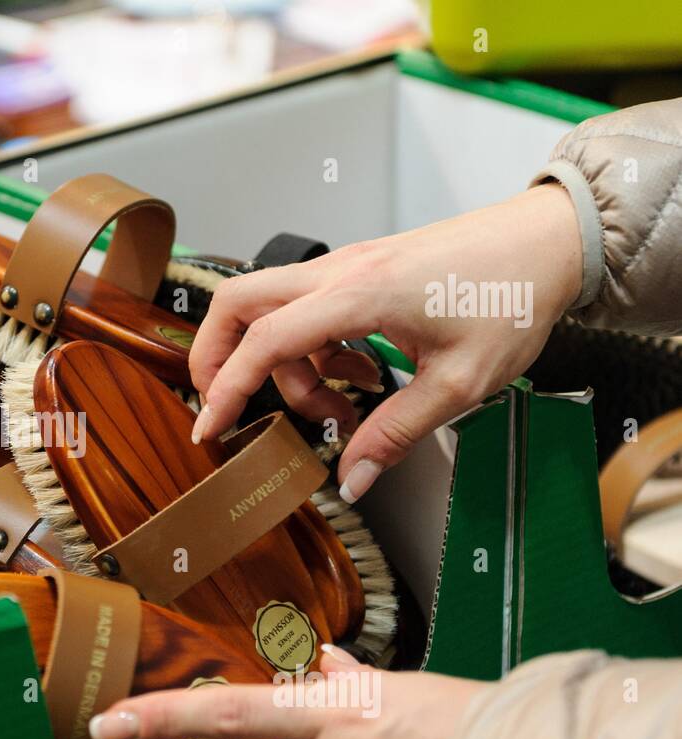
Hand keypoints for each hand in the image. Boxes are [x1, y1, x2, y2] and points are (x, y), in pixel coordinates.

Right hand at [189, 183, 582, 501]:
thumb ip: (395, 433)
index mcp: (357, 296)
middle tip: (227, 405)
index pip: (263, 342)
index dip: (226, 389)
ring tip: (337, 404)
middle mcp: (339, 273)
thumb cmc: (511, 297)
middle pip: (238, 303)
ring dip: (283, 364)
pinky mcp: (359, 270)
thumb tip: (351, 478)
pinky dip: (312, 348)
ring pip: (270, 308)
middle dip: (218, 357)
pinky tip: (359, 374)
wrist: (546, 242)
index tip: (209, 428)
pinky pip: (307, 309)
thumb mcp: (459, 383)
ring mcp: (345, 267)